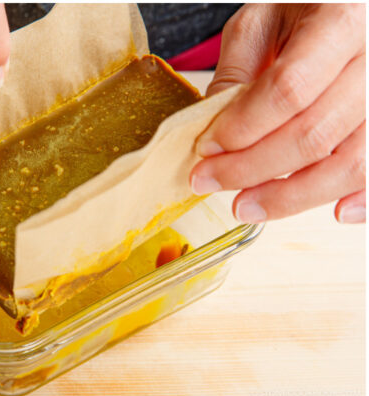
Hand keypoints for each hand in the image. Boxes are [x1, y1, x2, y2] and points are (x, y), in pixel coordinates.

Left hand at [190, 4, 364, 223]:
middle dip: (253, 168)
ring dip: (294, 196)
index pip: (289, 89)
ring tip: (246, 206)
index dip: (244, 127)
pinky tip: (334, 212)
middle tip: (208, 181)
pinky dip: (362, 198)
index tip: (205, 147)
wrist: (353, 5)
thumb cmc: (308, 7)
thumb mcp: (262, 21)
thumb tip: (209, 130)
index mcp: (342, 22)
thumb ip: (237, 73)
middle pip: (315, 133)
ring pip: (353, 162)